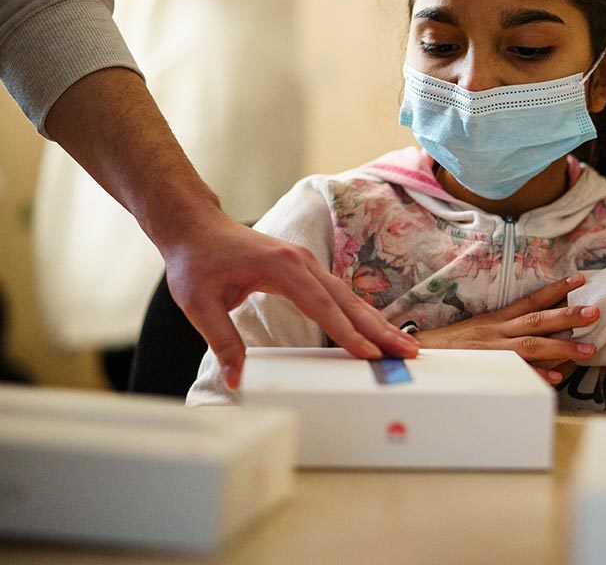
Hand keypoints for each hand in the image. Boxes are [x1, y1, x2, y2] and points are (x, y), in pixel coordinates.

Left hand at [160, 212, 418, 389]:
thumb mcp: (200, 304)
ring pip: (349, 297)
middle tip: (407, 352)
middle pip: (348, 301)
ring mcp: (308, 264)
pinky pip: (339, 295)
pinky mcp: (306, 270)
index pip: (322, 306)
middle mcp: (303, 262)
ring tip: (402, 345)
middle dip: (379, 329)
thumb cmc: (197, 262)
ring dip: (376, 322)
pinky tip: (374, 330)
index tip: (369, 354)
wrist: (195, 228)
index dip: (347, 333)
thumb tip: (237, 379)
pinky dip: (360, 314)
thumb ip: (222, 341)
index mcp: (283, 267)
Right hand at [412, 273, 596, 384]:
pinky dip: (536, 375)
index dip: (557, 289)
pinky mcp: (489, 371)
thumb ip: (510, 327)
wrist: (421, 358)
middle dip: (568, 316)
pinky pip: (516, 374)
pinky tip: (555, 377)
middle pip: (538, 320)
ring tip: (588, 350)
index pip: (531, 299)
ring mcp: (495, 352)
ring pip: (532, 346)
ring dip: (562, 348)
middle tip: (595, 312)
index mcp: (498, 319)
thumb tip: (543, 328)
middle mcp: (498, 332)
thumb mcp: (482, 329)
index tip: (580, 281)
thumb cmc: (454, 347)